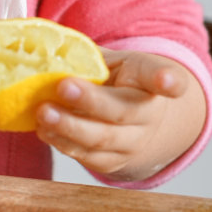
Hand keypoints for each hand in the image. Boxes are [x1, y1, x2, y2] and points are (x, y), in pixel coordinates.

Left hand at [33, 49, 204, 182]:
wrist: (131, 118)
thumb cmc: (115, 80)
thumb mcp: (109, 60)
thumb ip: (85, 55)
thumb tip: (44, 50)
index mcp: (148, 78)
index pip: (160, 75)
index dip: (167, 80)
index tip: (166, 80)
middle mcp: (147, 114)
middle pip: (122, 111)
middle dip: (91, 101)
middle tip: (63, 87)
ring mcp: (133, 142)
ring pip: (102, 139)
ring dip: (70, 127)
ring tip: (43, 113)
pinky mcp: (113, 162)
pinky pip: (88, 156)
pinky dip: (63, 143)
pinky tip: (44, 130)